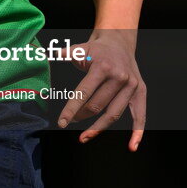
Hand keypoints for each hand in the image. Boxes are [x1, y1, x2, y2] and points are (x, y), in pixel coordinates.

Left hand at [57, 30, 145, 150]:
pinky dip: (137, 133)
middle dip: (80, 116)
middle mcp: (119, 76)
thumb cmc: (95, 49)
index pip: (84, 93)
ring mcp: (131, 85)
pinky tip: (131, 147)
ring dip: (98, 128)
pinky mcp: (141, 91)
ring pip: (113, 114)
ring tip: (84, 137)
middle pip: (97, 106)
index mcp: (102, 67)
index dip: (71, 109)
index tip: (62, 122)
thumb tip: (46, 54)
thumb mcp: (80, 48)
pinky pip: (140, 116)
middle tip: (70, 121)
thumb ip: (64, 54)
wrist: (119, 40)